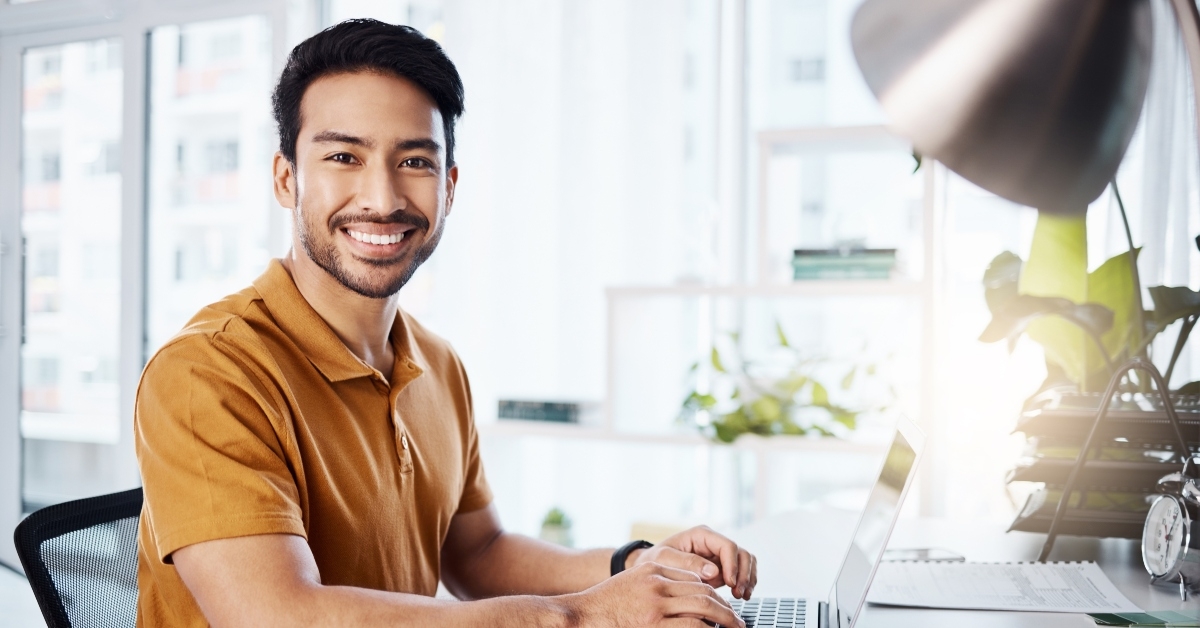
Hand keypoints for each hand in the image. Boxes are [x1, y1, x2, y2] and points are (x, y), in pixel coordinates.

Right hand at [566, 562, 744, 626]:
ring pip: (702, 606)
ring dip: (723, 618)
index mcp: (653, 568)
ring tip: (734, 627)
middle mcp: (657, 582)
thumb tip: (691, 593)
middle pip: (702, 591)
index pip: (693, 577)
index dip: (712, 592)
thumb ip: (657, 583)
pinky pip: (692, 625)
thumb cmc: (606, 604)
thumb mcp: (632, 582)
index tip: (722, 604)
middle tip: (737, 620)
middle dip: (724, 607)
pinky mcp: (654, 624)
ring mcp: (656, 604)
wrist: (582, 615)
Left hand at [630, 526, 757, 599]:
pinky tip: (741, 595)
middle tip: (738, 593)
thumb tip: (714, 571)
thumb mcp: (664, 559)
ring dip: (748, 578)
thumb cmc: (654, 561)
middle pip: (741, 553)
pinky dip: (745, 582)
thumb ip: (687, 563)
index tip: (729, 583)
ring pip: (746, 561)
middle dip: (743, 573)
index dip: (732, 565)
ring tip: (741, 596)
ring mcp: (719, 555)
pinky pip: (742, 572)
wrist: (650, 568)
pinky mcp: (722, 568)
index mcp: (701, 534)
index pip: (727, 546)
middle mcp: (713, 542)